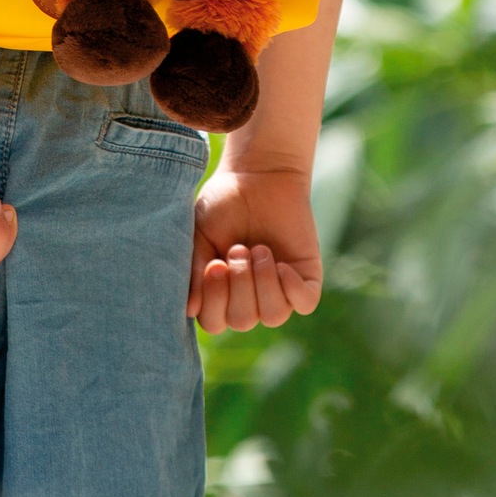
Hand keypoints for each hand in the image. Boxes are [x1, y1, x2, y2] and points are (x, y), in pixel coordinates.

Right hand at [190, 166, 322, 334]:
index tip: (215, 263)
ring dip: (263, 282)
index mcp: (220, 293)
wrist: (258, 174)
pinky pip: (304, 303)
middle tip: (238, 248)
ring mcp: (279, 289)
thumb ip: (192, 272)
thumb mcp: (198, 236)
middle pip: (243, 320)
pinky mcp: (305, 276)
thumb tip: (189, 310)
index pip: (214, 322)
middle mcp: (249, 297)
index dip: (214, 301)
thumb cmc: (222, 205)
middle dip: (239, 284)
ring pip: (273, 315)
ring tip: (259, 249)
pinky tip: (282, 264)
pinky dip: (291, 287)